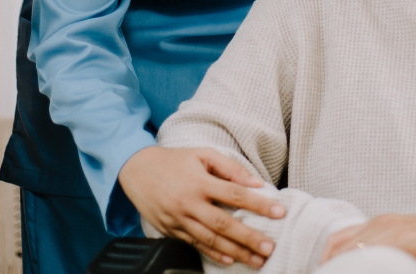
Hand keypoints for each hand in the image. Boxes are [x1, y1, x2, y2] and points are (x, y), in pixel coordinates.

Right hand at [118, 146, 284, 267]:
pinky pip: (195, 245)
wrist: (137, 170)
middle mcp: (189, 203)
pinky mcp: (171, 231)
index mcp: (199, 181)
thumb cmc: (174, 160)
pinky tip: (230, 260)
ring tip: (256, 259)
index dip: (258, 204)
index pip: (235, 194)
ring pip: (211, 240)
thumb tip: (256, 183)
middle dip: (249, 237)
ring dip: (236, 251)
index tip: (279, 211)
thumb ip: (230, 168)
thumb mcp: (202, 155)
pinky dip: (213, 254)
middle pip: (223, 224)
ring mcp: (179, 219)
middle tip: (270, 247)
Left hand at [322, 206, 415, 267]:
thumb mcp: (407, 244)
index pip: (339, 239)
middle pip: (339, 244)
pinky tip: (361, 273)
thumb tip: (370, 266)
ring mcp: (391, 229)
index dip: (327, 258)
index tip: (324, 272)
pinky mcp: (403, 239)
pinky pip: (374, 254)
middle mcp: (380, 223)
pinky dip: (362, 266)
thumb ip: (388, 252)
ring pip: (352, 250)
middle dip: (328, 264)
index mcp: (379, 223)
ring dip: (342, 267)